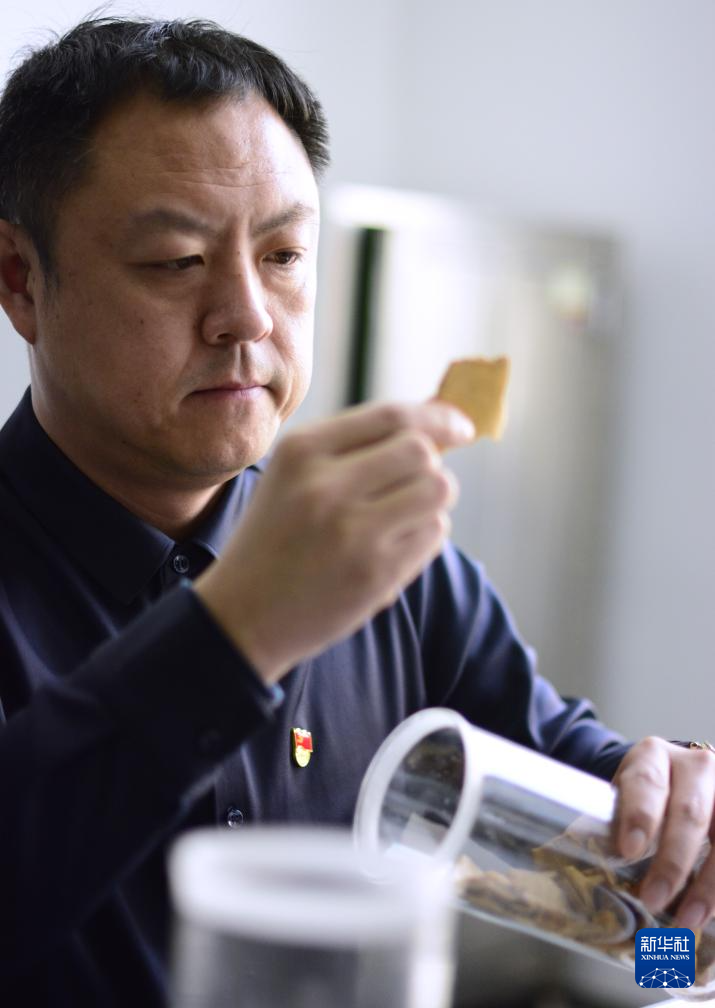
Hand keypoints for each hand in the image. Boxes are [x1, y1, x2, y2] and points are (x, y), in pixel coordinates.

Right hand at [196, 399, 473, 683]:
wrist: (243, 616)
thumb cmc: (277, 537)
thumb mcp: (294, 477)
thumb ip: (356, 446)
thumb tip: (442, 419)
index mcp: (300, 451)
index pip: (391, 416)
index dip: (438, 417)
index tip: (461, 427)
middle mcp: (325, 485)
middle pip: (422, 451)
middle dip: (431, 464)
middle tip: (412, 485)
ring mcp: (352, 531)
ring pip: (437, 490)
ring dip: (432, 500)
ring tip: (401, 516)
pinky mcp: (376, 573)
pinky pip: (434, 534)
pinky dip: (425, 536)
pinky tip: (391, 548)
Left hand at [612, 737, 714, 927]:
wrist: (682, 776)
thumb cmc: (645, 794)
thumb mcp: (624, 796)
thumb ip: (608, 822)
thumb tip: (566, 854)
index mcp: (653, 756)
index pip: (647, 784)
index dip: (640, 817)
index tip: (628, 850)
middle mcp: (696, 765)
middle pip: (689, 813)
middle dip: (672, 862)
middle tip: (652, 900)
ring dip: (707, 885)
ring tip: (687, 920)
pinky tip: (709, 913)